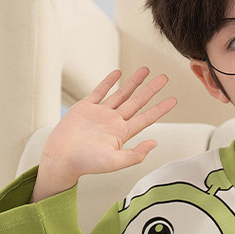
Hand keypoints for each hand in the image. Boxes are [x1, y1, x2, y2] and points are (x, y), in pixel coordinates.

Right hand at [32, 68, 177, 200]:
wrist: (61, 158)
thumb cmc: (86, 164)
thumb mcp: (114, 162)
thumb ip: (135, 154)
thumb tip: (154, 143)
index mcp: (122, 133)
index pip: (146, 118)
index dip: (160, 108)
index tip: (173, 100)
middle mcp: (114, 121)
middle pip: (137, 102)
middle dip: (151, 90)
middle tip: (165, 78)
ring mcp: (100, 113)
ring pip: (121, 93)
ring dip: (134, 82)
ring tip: (146, 70)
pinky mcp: (85, 107)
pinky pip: (99, 91)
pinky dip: (108, 81)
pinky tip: (118, 73)